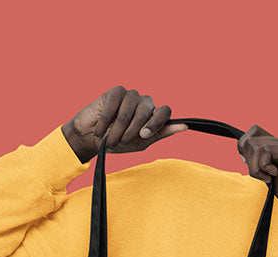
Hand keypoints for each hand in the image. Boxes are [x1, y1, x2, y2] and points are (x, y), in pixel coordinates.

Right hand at [61, 85, 188, 162]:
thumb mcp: (141, 143)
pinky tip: (101, 128)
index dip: (155, 123)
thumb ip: (161, 134)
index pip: (165, 111)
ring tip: (110, 137)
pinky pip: (115, 104)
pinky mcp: (115, 92)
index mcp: (153, 115)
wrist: (92, 139)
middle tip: (121, 141)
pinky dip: (107, 120)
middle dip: (132, 131)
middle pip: (147, 112)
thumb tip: (185, 126)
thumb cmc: (117, 142)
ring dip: (118, 128)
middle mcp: (144, 103)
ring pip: (130, 109)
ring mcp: (130, 96)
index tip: (143, 135)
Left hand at [237, 125, 277, 225]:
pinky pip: (266, 150)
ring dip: (256, 166)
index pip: (253, 134)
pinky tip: (274, 175)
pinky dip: (264, 166)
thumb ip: (260, 167)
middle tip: (262, 176)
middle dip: (249, 161)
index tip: (253, 169)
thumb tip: (244, 157)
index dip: (244, 150)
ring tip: (268, 178)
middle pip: (251, 138)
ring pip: (256, 144)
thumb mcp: (271, 180)